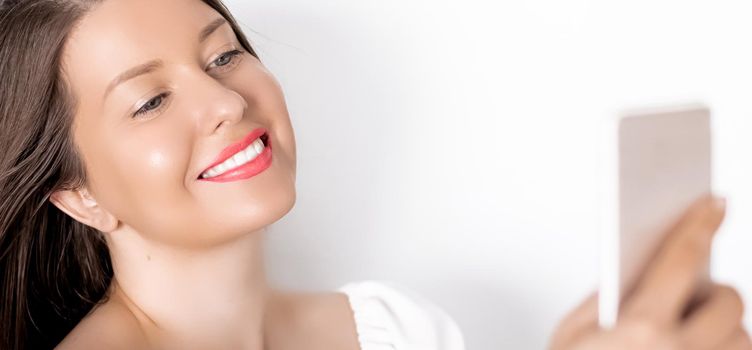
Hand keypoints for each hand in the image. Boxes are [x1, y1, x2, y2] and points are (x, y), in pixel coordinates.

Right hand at [549, 195, 748, 349]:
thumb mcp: (570, 335)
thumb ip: (605, 299)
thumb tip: (641, 273)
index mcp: (640, 330)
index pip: (681, 259)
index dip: (699, 224)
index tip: (714, 203)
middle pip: (729, 301)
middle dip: (714, 293)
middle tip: (694, 298)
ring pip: (744, 339)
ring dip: (726, 332)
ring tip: (694, 339)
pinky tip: (698, 349)